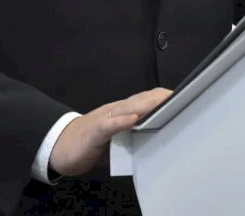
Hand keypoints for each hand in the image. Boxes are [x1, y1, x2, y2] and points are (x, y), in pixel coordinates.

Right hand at [49, 87, 171, 177]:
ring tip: (164, 103)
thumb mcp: (117, 139)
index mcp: (123, 113)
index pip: (146, 100)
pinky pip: (108, 124)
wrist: (59, 146)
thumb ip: (135, 134)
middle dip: (161, 99)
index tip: (184, 98)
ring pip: (128, 108)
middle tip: (183, 98)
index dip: (163, 98)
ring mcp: (104, 119)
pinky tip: (132, 119)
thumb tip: (158, 136)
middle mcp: (116, 111)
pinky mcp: (93, 131)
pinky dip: (121, 121)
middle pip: (141, 100)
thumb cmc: (90, 143)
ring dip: (146, 105)